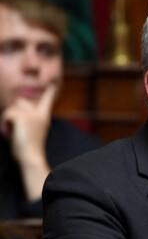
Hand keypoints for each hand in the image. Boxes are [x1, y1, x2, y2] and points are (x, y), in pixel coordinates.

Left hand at [0, 82, 57, 200]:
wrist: (31, 157)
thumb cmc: (30, 148)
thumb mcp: (33, 131)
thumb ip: (29, 119)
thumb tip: (17, 110)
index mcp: (44, 116)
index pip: (47, 98)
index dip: (49, 89)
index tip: (52, 81)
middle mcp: (39, 112)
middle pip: (20, 102)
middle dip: (13, 113)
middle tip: (15, 129)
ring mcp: (31, 114)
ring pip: (11, 108)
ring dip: (8, 120)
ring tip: (14, 133)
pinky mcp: (21, 117)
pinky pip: (6, 114)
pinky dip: (5, 125)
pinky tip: (11, 134)